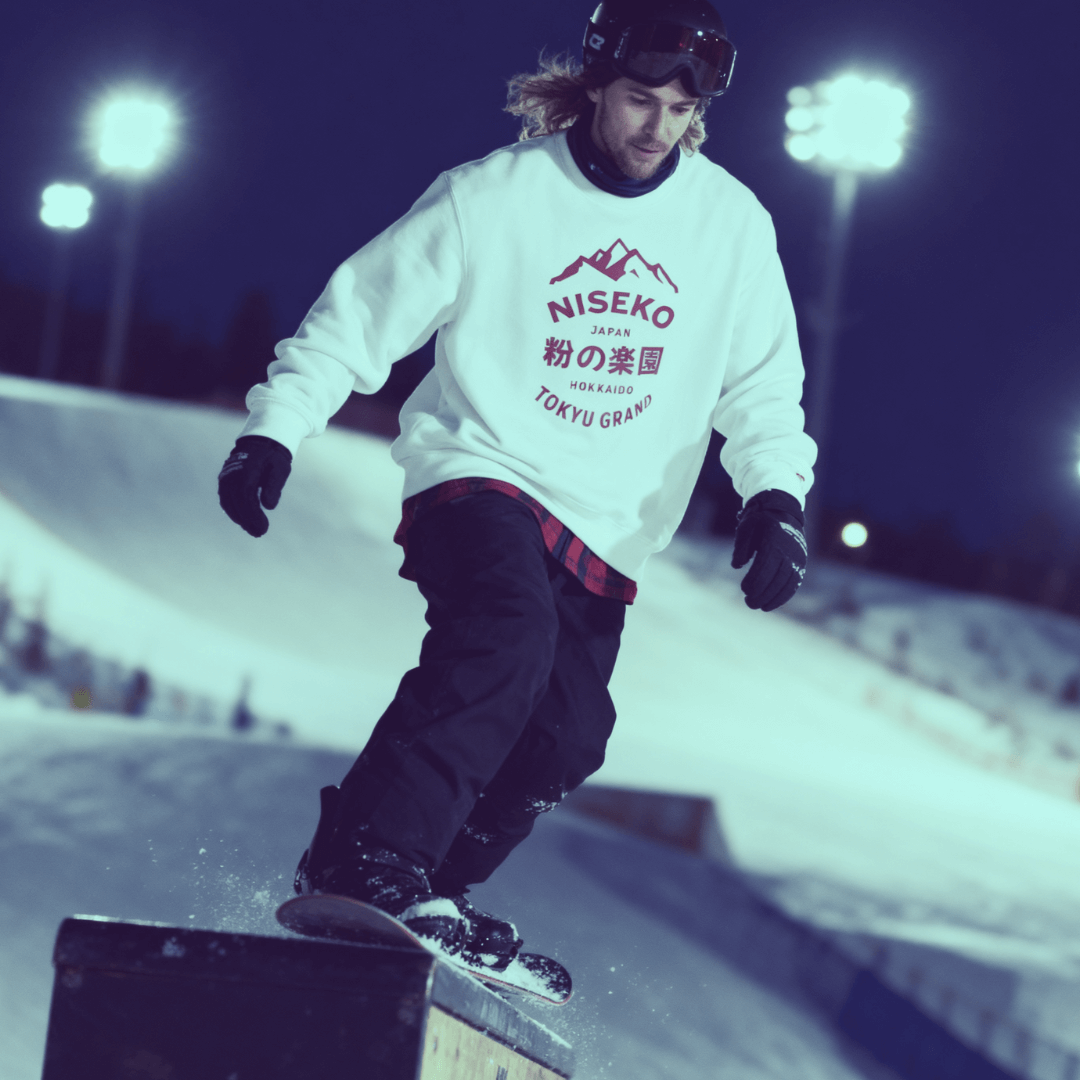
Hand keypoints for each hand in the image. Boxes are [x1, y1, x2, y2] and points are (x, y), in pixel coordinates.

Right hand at [218, 435, 291, 536]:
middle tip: (259, 533)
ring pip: (228, 502)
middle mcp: (232, 474)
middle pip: (236, 502)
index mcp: (246, 470)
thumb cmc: (273, 455)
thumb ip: (274, 486)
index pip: (246, 497)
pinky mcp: (224, 479)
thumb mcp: (280, 468)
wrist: (260, 440)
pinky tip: (243, 520)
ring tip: (253, 530)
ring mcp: (226, 476)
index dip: (253, 515)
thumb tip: (268, 506)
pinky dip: (233, 511)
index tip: (263, 528)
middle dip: (247, 520)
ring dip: (239, 518)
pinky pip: (226, 498)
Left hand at [731, 489, 806, 611]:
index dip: (755, 580)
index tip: (744, 589)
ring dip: (773, 598)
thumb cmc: (760, 521)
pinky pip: (794, 583)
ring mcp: (797, 556)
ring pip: (787, 582)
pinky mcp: (801, 563)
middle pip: (777, 577)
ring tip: (759, 606)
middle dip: (762, 593)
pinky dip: (783, 596)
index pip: (765, 565)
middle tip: (749, 603)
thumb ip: (740, 547)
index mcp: (773, 538)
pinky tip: (771, 604)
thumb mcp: (746, 527)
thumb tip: (737, 565)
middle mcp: (788, 548)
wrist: (784, 511)